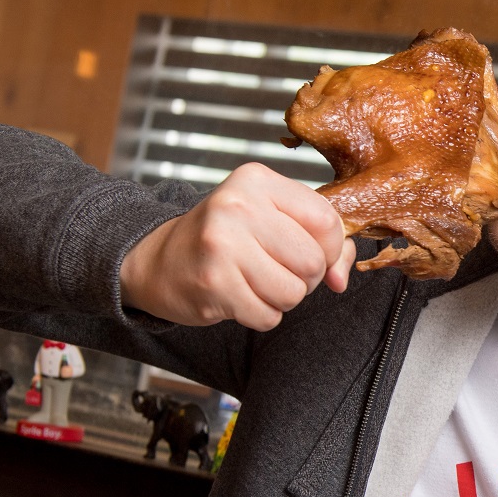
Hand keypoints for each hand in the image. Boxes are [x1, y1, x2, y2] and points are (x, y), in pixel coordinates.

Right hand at [120, 163, 353, 330]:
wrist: (158, 262)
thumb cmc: (225, 240)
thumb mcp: (271, 220)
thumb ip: (320, 241)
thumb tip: (339, 277)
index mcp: (257, 181)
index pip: (326, 221)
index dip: (332, 249)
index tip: (318, 257)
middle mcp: (238, 206)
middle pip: (313, 261)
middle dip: (304, 278)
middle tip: (275, 271)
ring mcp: (222, 244)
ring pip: (293, 292)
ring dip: (281, 299)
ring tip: (254, 282)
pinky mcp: (213, 283)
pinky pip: (268, 316)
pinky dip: (260, 315)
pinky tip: (238, 297)